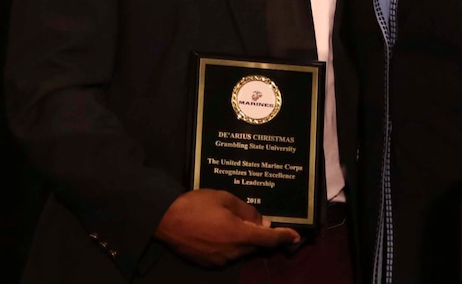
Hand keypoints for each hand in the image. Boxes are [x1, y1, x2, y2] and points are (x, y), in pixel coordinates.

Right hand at [155, 189, 299, 267]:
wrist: (166, 220)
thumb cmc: (197, 204)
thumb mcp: (225, 198)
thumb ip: (246, 211)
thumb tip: (262, 222)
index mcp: (239, 234)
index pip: (269, 239)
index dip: (284, 237)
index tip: (296, 236)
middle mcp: (233, 252)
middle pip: (256, 246)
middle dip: (261, 235)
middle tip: (260, 222)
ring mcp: (220, 260)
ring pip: (242, 251)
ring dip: (245, 240)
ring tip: (235, 224)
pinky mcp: (208, 263)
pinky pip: (228, 255)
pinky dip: (231, 245)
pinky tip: (221, 232)